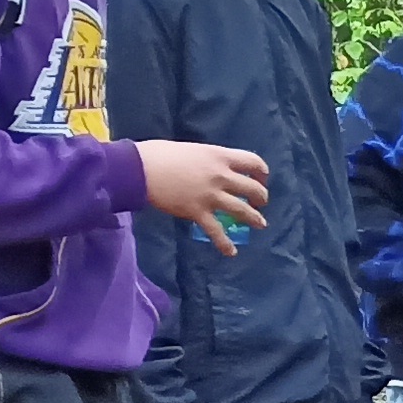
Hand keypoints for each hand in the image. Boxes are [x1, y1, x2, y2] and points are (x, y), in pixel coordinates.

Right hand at [136, 141, 269, 255]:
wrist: (140, 169)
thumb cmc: (161, 155)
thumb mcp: (193, 150)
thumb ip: (208, 160)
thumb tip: (213, 168)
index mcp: (220, 156)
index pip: (253, 162)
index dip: (262, 172)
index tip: (261, 178)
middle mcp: (221, 176)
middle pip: (253, 188)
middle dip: (261, 197)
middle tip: (260, 202)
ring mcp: (211, 196)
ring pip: (242, 210)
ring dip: (254, 218)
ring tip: (261, 224)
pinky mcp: (198, 212)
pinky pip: (217, 232)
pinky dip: (225, 243)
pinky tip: (231, 252)